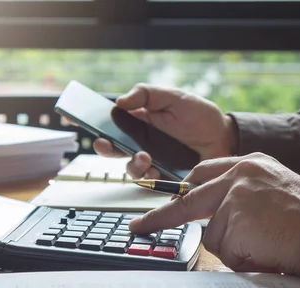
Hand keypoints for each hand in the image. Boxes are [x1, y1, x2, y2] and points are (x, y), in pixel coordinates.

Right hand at [93, 83, 236, 178]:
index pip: (110, 123)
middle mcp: (141, 143)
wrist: (226, 138)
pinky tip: (155, 168)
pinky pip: (149, 181)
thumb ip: (147, 94)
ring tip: (144, 156)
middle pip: (113, 149)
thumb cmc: (199, 115)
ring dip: (131, 163)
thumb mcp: (173, 96)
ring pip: (130, 167)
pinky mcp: (165, 176)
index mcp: (139, 122)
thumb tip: (120, 101)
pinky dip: (148, 176)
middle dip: (104, 147)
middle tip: (104, 143)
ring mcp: (152, 161)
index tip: (74, 117)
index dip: (92, 121)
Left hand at [128, 153, 299, 274]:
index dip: (182, 191)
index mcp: (249, 164)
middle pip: (188, 198)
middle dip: (162, 215)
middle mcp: (238, 173)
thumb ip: (245, 196)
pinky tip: (267, 251)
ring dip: (235, 248)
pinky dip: (243, 259)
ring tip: (267, 245)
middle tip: (140, 226)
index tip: (164, 199)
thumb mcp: (277, 191)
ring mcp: (234, 194)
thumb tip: (214, 216)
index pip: (201, 174)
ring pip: (214, 234)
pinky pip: (226, 251)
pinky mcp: (233, 218)